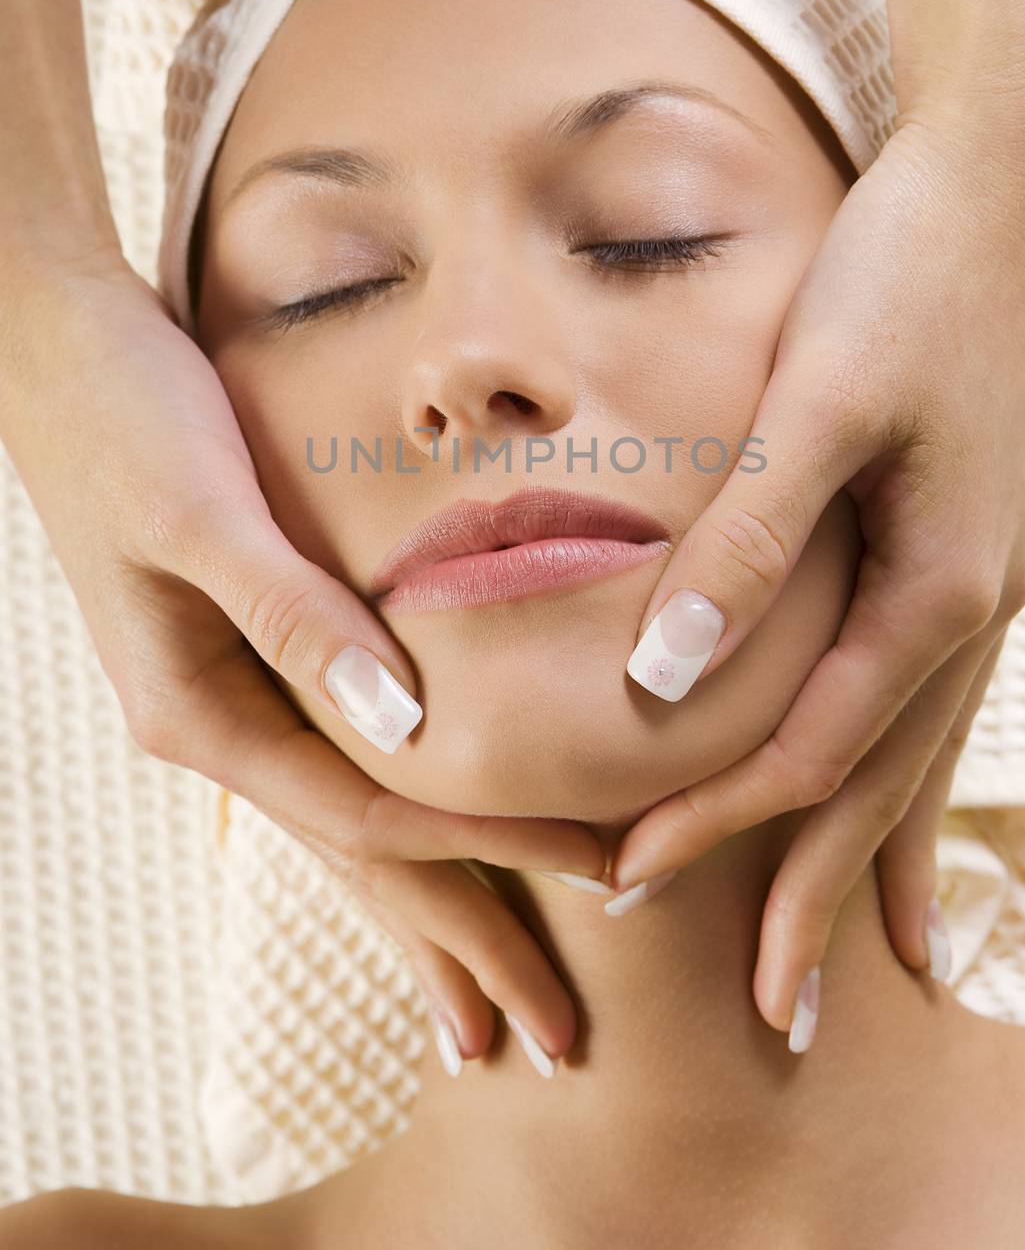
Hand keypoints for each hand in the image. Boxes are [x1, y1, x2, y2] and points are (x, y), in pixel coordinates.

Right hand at [0, 247, 607, 1068]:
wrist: (52, 350)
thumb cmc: (123, 414)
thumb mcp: (201, 512)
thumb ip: (293, 618)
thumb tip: (407, 726)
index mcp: (200, 711)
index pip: (373, 815)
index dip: (488, 858)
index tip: (601, 880)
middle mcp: (215, 725)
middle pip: (362, 859)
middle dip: (458, 945)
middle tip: (552, 1041)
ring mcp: (225, 700)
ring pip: (350, 828)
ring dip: (427, 910)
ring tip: (492, 1001)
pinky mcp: (244, 658)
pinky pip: (338, 764)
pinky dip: (399, 816)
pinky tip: (433, 843)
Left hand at [605, 104, 1024, 1038]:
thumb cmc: (918, 269)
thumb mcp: (827, 396)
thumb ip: (752, 539)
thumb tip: (663, 677)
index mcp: (932, 585)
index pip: (804, 753)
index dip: (713, 828)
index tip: (621, 885)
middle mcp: (974, 602)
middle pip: (880, 786)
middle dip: (813, 898)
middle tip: (773, 1018)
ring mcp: (992, 574)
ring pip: (924, 747)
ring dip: (879, 850)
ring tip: (865, 950)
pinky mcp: (983, 535)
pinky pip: (939, 682)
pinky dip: (913, 755)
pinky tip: (903, 765)